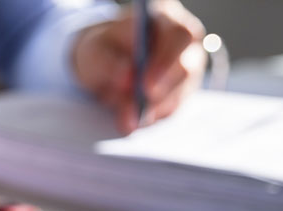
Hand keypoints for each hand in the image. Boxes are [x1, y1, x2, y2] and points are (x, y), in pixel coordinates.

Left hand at [72, 0, 205, 133]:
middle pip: (187, 68)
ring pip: (181, 93)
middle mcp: (185, 43)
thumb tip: (127, 78)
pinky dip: (153, 117)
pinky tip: (134, 120)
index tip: (146, 86)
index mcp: (165, 18)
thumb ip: (107, 61)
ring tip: (127, 119)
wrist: (105, 63)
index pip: (179, 36)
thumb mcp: (94, 50)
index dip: (166, 62)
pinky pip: (173, 108)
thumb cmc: (103, 49)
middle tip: (139, 110)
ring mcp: (188, 68)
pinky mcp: (182, 91)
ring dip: (154, 109)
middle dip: (162, 92)